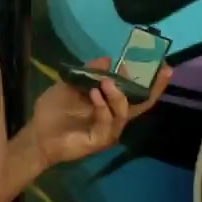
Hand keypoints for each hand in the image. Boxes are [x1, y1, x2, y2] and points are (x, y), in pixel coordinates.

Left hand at [23, 57, 171, 164]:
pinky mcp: (98, 141)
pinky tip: (93, 95)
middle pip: (140, 105)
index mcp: (110, 105)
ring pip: (123, 113)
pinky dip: (102, 109)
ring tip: (106, 82)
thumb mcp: (70, 84)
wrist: (37, 134)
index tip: (165, 67)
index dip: (152, 83)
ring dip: (117, 96)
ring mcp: (108, 131)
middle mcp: (114, 119)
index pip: (136, 94)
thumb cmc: (54, 110)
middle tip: (157, 71)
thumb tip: (107, 59)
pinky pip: (106, 124)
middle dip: (151, 89)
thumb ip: (88, 72)